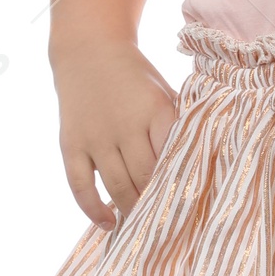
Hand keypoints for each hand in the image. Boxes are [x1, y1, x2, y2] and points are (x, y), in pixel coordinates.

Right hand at [53, 39, 177, 228]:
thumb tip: (203, 166)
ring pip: (117, 186)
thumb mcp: (165, 94)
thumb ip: (180, 126)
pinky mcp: (71, 144)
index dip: (180, 186)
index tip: (189, 206)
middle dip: (157, 204)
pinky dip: (93, 209)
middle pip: (146, 178)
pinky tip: (108, 224)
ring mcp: (95, 136)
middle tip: (168, 223)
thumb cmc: (137, 80)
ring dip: (131, 210)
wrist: (89, 50)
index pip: (173, 159)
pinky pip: (80, 185)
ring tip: (142, 225)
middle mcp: (125, 125)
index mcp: (156, 110)